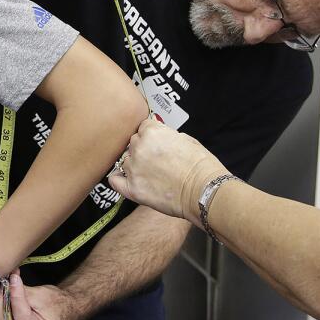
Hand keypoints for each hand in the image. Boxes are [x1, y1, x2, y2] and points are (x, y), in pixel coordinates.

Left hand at [107, 117, 228, 222]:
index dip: (151, 137)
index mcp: (151, 131)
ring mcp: (133, 168)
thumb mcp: (187, 139)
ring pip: (126, 161)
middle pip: (133, 143)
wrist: (204, 191)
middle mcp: (139, 147)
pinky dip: (119, 179)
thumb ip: (166, 135)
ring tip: (152, 175)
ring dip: (135, 166)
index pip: (142, 128)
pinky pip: (114, 180)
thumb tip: (159, 137)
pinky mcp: (132, 188)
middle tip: (157, 162)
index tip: (157, 145)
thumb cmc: (201, 166)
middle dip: (143, 150)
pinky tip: (128, 181)